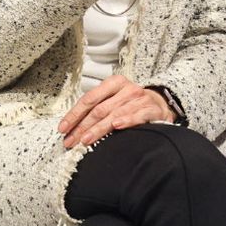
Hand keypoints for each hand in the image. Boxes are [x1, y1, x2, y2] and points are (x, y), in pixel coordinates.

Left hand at [57, 74, 175, 148]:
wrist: (162, 103)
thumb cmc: (132, 103)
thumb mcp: (115, 100)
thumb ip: (97, 109)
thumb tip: (72, 127)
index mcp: (113, 83)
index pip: (89, 98)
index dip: (74, 114)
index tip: (63, 128)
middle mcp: (126, 89)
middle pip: (99, 109)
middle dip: (82, 127)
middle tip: (71, 141)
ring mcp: (139, 98)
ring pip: (114, 114)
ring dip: (98, 129)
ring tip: (86, 140)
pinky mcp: (152, 109)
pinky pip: (137, 115)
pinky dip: (126, 121)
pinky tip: (116, 127)